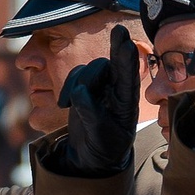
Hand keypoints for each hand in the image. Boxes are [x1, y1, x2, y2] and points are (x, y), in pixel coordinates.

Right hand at [55, 25, 139, 176]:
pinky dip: (68, 86)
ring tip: (68, 105)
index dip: (126, 57)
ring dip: (77, 84)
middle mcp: (117, 90)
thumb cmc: (103, 149)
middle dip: (101, 65)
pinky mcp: (87, 88)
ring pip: (89, 69)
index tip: (124, 40)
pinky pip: (76, 75)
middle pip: (106, 67)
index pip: (128, 76)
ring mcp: (102, 87)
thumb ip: (92, 116)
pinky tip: (65, 104)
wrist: (91, 158)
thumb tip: (80, 94)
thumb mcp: (101, 138)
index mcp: (127, 102)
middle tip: (114, 37)